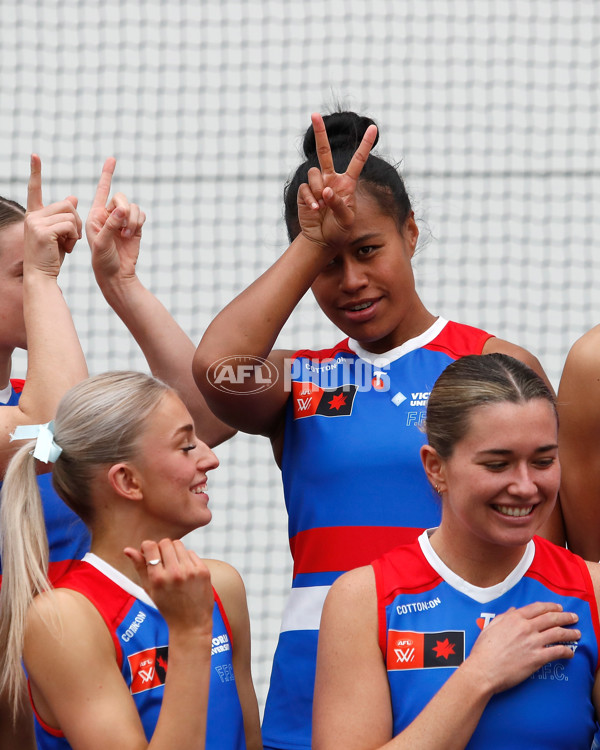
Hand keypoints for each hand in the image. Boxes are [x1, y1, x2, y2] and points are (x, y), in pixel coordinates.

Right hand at [23, 154, 81, 276]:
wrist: (42, 275)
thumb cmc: (51, 256)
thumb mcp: (60, 233)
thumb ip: (64, 215)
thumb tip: (72, 197)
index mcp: (34, 214)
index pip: (34, 189)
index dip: (35, 172)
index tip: (35, 155)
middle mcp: (32, 215)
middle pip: (66, 205)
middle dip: (76, 221)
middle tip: (73, 238)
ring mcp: (35, 222)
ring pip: (70, 215)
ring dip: (76, 231)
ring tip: (68, 244)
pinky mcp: (43, 231)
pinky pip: (69, 225)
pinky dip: (73, 237)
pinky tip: (67, 248)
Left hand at [86, 158, 145, 287]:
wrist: (117, 274)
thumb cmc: (102, 259)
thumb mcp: (101, 242)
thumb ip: (111, 223)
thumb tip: (123, 209)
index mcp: (96, 214)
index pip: (102, 190)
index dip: (107, 174)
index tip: (112, 159)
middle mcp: (110, 214)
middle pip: (121, 197)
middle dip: (124, 210)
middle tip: (123, 227)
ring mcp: (123, 221)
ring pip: (133, 207)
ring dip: (132, 220)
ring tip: (127, 235)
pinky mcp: (135, 227)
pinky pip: (141, 215)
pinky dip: (139, 222)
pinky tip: (133, 234)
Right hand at [124, 539, 213, 634]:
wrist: (191, 624)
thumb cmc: (167, 607)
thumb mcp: (150, 590)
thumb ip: (139, 567)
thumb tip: (127, 549)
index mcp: (158, 579)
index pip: (150, 546)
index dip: (148, 547)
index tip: (149, 553)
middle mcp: (174, 573)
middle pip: (165, 542)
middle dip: (161, 548)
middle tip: (162, 561)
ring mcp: (191, 571)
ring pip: (179, 545)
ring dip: (174, 551)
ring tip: (173, 565)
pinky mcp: (203, 571)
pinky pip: (191, 552)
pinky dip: (186, 558)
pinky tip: (185, 571)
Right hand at [297, 113, 376, 249]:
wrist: (323, 239)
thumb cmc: (339, 229)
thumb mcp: (347, 219)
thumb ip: (339, 204)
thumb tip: (326, 190)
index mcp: (347, 183)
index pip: (358, 160)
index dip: (365, 145)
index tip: (374, 128)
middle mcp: (331, 179)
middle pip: (324, 151)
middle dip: (319, 132)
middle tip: (313, 114)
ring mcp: (317, 184)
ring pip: (314, 174)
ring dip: (318, 189)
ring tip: (322, 206)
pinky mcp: (305, 192)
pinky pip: (305, 188)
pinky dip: (310, 199)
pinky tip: (315, 210)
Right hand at [466, 601, 579, 693]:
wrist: (484, 669)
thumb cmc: (484, 649)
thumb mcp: (491, 626)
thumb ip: (504, 616)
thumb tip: (514, 610)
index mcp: (514, 618)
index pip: (538, 608)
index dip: (551, 607)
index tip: (558, 608)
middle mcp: (526, 627)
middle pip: (551, 618)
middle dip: (565, 617)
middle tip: (573, 617)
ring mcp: (532, 642)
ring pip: (557, 634)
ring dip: (570, 633)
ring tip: (577, 633)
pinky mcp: (537, 658)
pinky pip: (557, 652)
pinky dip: (566, 651)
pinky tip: (570, 652)